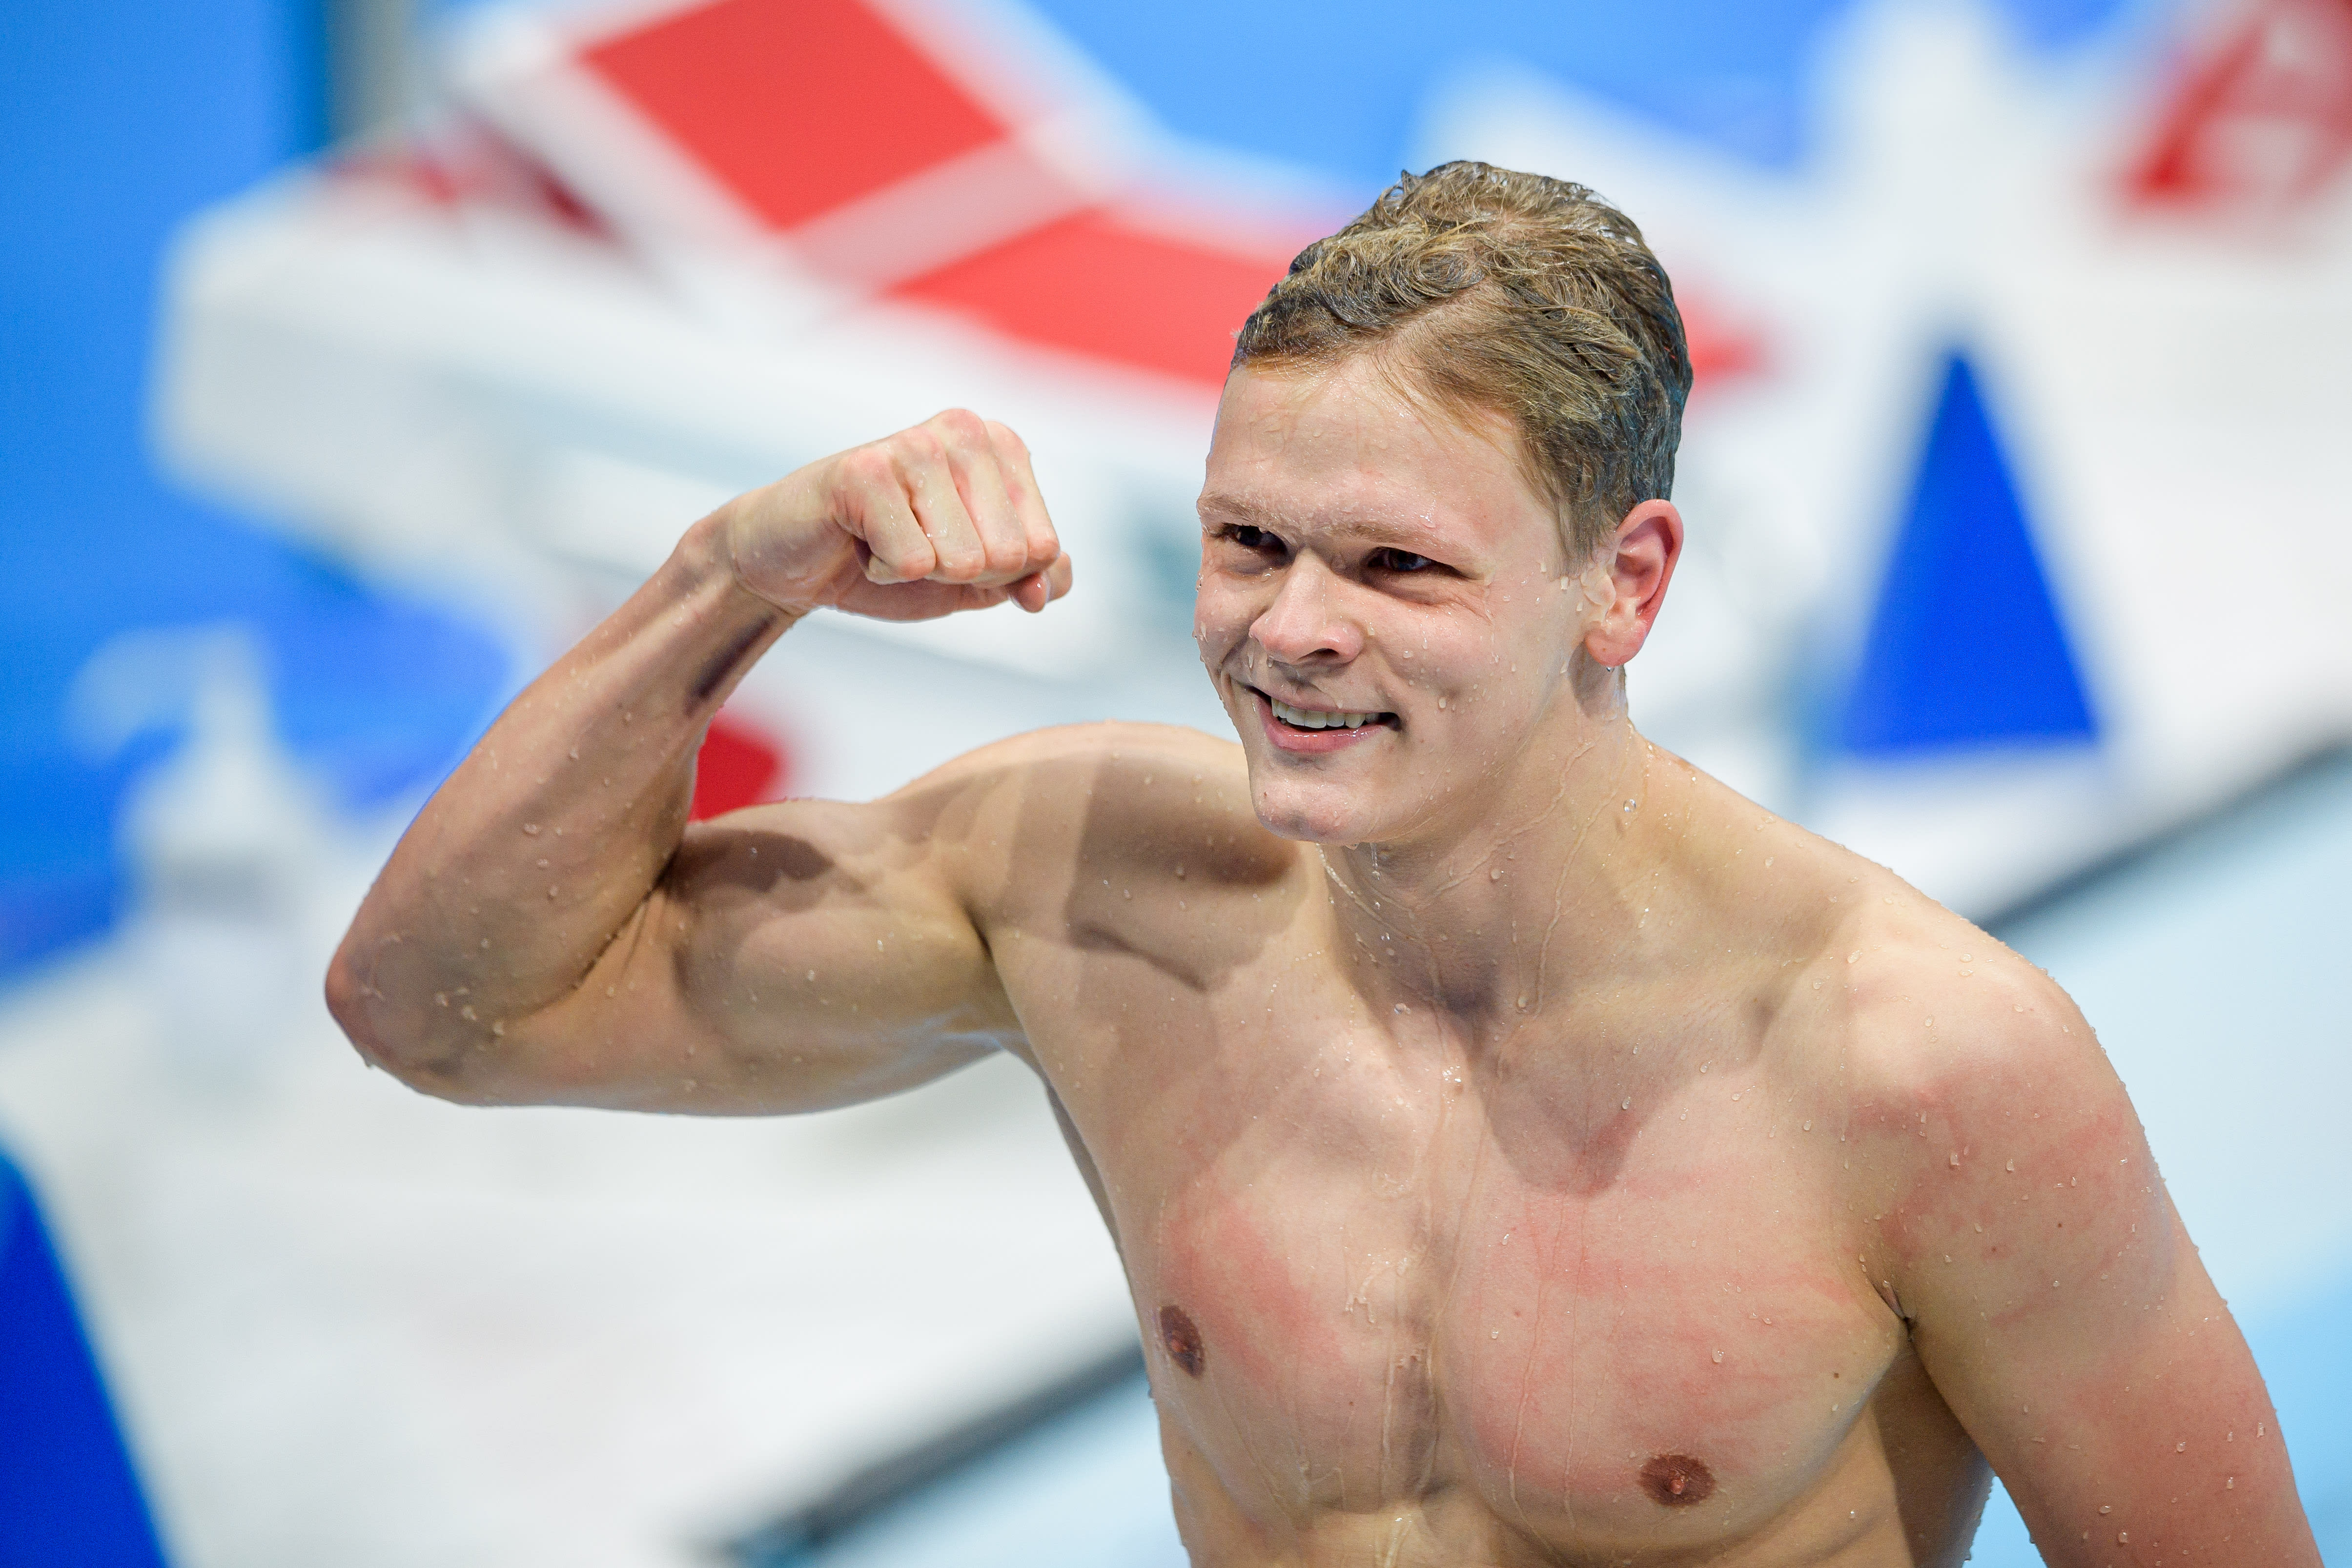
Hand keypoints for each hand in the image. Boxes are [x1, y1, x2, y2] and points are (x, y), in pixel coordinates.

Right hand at [723, 410, 1072, 620]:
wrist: (796, 562)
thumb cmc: (891, 558)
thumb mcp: (978, 578)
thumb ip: (1030, 578)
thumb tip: (1043, 589)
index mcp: (1002, 445)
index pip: (1046, 548)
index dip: (999, 575)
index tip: (951, 548)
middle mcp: (965, 430)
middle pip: (1010, 556)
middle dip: (961, 573)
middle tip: (913, 544)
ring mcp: (914, 445)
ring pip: (964, 561)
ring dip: (918, 571)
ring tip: (885, 538)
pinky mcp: (864, 471)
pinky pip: (911, 564)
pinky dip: (882, 571)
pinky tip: (859, 539)